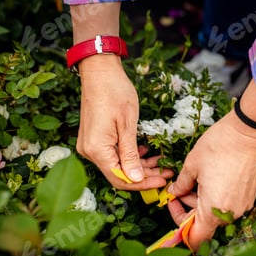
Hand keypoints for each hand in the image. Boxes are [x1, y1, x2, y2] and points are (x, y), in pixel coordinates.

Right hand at [76, 55, 169, 189]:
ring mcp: (90, 146)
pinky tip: (145, 152)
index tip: (162, 182)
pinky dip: (129, 156)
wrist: (99, 71)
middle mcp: (89, 152)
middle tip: (166, 173)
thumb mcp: (128, 124)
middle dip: (144, 175)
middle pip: (118, 174)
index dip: (142, 184)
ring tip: (160, 163)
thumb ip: (131, 154)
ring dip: (138, 166)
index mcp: (97, 149)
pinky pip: (112, 155)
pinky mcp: (94, 139)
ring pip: (117, 165)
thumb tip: (135, 179)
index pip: (120, 179)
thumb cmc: (114, 92)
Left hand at [167, 111, 255, 249]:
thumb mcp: (192, 164)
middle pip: (205, 223)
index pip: (194, 236)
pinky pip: (229, 203)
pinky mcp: (250, 195)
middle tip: (180, 187)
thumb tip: (174, 192)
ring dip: (203, 201)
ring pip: (217, 213)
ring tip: (196, 178)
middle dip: (189, 207)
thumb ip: (181, 184)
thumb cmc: (220, 146)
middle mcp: (230, 213)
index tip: (173, 203)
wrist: (249, 132)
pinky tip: (212, 176)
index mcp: (212, 209)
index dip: (179, 224)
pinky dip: (217, 196)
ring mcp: (243, 205)